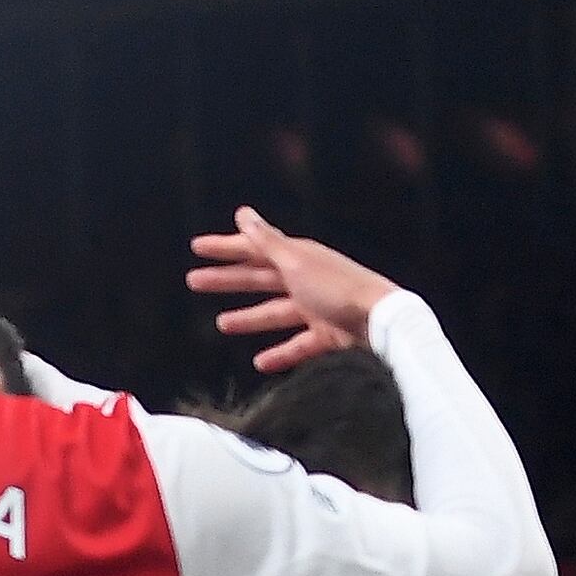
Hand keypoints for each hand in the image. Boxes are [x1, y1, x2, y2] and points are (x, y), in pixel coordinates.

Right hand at [186, 204, 397, 374]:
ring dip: (248, 318)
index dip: (225, 248)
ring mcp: (317, 308)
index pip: (254, 249)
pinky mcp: (327, 335)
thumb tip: (243, 214)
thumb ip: (267, 241)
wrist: (381, 322)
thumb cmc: (338, 289)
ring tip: (221, 324)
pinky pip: (297, 344)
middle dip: (227, 280)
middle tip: (194, 281)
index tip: (197, 248)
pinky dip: (280, 353)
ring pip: (274, 313)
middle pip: (259, 279)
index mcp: (298, 258)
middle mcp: (306, 280)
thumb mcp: (296, 262)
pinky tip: (260, 362)